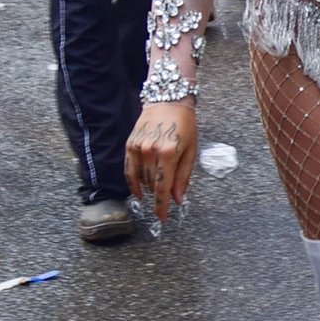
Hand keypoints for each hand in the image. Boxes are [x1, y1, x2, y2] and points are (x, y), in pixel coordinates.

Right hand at [125, 104, 198, 222]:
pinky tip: (138, 191)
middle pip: (152, 185)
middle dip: (160, 193)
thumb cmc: (185, 125)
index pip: (163, 188)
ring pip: (140, 179)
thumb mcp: (191, 150)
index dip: (161, 207)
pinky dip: (132, 183)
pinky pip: (128, 170)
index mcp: (169, 153)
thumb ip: (183, 176)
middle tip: (167, 193)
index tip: (162, 219)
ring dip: (149, 187)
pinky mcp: (129, 145)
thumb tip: (177, 199)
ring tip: (157, 183)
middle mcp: (150, 151)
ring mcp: (138, 148)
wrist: (168, 100)